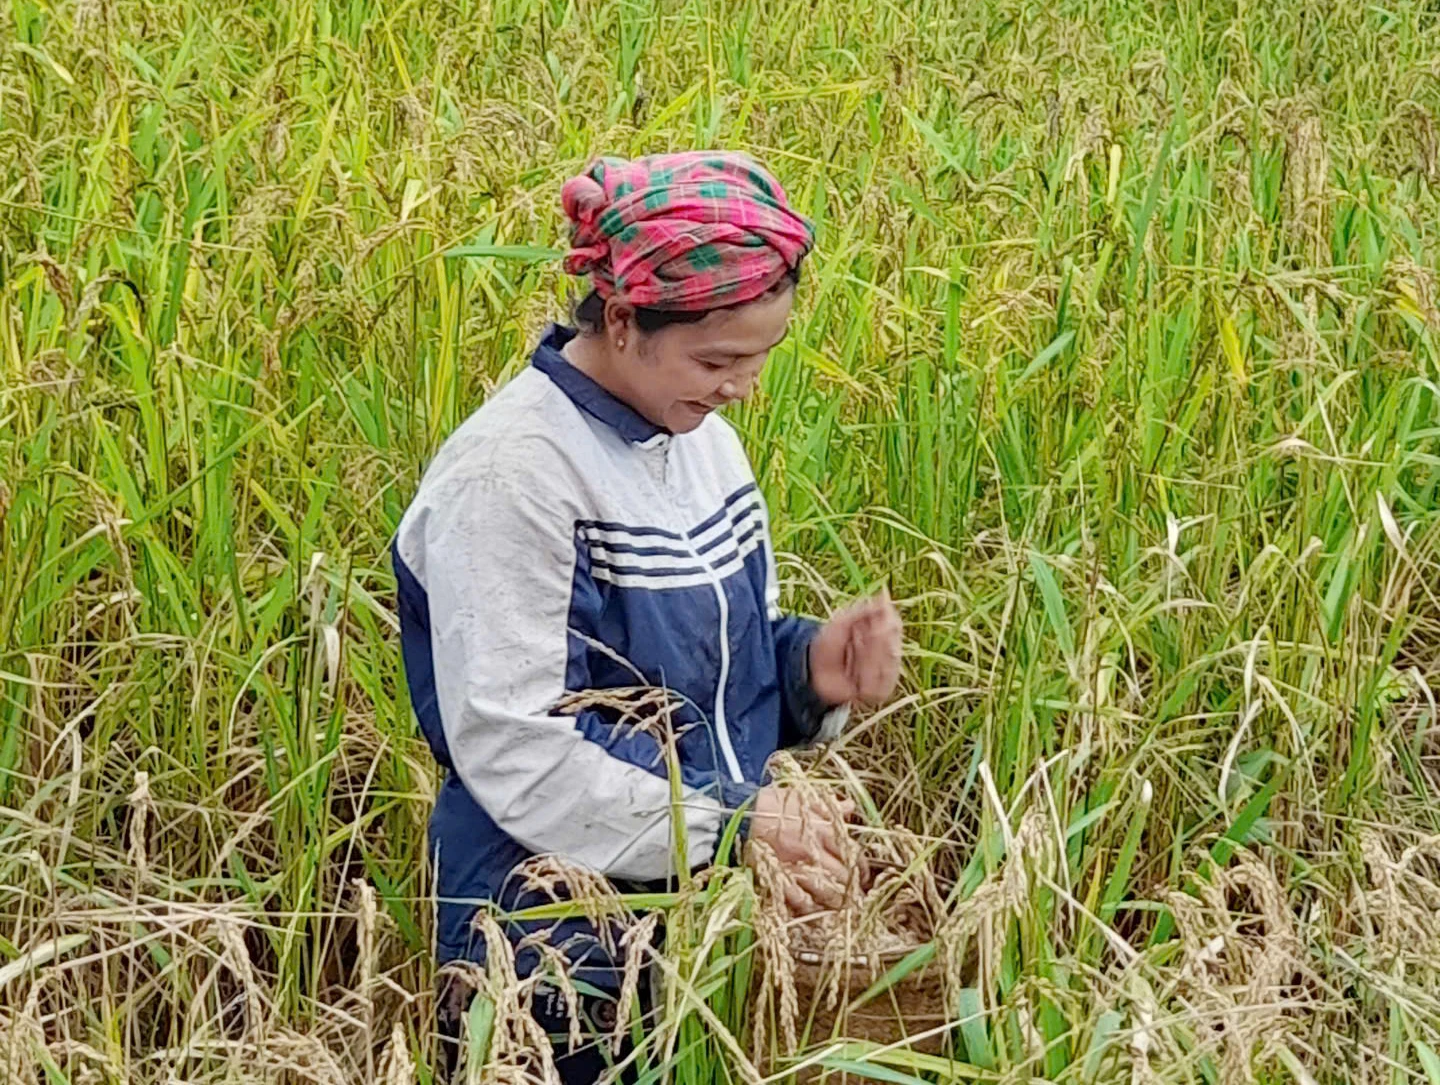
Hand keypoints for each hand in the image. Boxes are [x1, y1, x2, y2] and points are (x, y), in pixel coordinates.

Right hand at [747, 785, 858, 913]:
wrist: (739, 814)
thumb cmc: (769, 804)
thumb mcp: (802, 796)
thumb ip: (828, 805)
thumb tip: (850, 808)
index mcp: (822, 830)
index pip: (853, 854)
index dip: (863, 868)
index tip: (864, 876)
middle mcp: (814, 851)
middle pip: (844, 875)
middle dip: (854, 888)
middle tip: (857, 896)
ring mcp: (797, 867)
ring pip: (827, 891)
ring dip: (838, 901)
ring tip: (843, 907)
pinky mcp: (779, 879)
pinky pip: (800, 901)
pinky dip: (811, 908)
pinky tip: (815, 911)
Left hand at [808, 590, 902, 707]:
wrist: (812, 669)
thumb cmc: (828, 643)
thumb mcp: (843, 620)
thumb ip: (865, 609)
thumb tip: (885, 595)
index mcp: (885, 632)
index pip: (895, 625)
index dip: (878, 625)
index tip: (858, 627)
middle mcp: (891, 652)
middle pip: (892, 646)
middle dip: (868, 645)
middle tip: (852, 643)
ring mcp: (888, 672)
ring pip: (887, 666)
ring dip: (864, 661)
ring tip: (850, 659)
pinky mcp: (880, 692)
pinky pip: (879, 685)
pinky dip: (863, 678)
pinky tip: (853, 677)